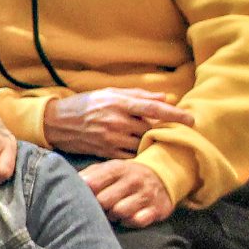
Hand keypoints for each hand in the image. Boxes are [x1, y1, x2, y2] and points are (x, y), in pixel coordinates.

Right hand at [42, 88, 191, 158]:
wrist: (57, 122)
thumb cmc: (85, 104)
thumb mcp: (110, 92)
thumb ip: (139, 95)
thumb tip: (166, 97)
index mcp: (119, 102)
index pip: (154, 108)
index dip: (175, 114)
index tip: (191, 119)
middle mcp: (117, 121)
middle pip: (151, 128)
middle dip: (165, 130)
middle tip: (177, 132)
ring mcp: (111, 138)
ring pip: (142, 143)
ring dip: (153, 143)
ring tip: (160, 141)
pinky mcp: (106, 152)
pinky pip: (130, 156)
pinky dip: (139, 154)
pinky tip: (143, 151)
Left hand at [78, 159, 175, 228]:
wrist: (162, 176)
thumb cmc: (125, 176)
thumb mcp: (108, 169)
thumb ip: (88, 175)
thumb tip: (66, 184)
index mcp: (117, 168)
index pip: (92, 183)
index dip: (83, 194)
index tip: (80, 199)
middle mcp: (133, 180)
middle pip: (103, 200)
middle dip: (97, 207)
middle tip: (97, 209)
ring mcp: (146, 194)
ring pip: (120, 212)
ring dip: (113, 216)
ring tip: (112, 213)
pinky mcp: (156, 209)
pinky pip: (137, 221)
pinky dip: (129, 222)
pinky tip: (126, 218)